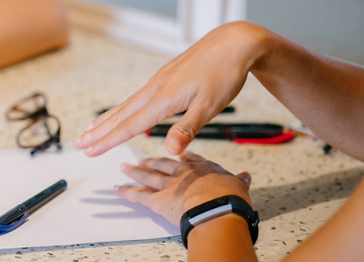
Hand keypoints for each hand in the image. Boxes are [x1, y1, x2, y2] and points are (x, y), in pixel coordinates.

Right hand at [74, 21, 270, 155]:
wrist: (233, 42)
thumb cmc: (224, 74)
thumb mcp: (210, 106)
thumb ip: (187, 129)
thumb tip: (169, 152)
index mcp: (164, 98)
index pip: (129, 125)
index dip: (108, 140)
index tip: (89, 151)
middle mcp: (155, 88)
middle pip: (121, 114)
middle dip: (98, 131)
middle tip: (78, 143)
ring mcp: (159, 81)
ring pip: (127, 104)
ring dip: (107, 119)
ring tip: (90, 129)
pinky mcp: (165, 77)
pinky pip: (137, 97)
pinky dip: (123, 107)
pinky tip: (123, 111)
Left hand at [115, 152, 251, 225]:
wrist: (217, 209)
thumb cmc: (230, 199)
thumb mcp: (239, 186)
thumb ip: (239, 181)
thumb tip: (246, 176)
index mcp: (203, 168)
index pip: (191, 159)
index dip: (183, 156)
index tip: (178, 153)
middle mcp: (183, 173)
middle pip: (164, 164)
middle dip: (152, 161)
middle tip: (142, 159)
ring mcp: (168, 185)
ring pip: (148, 176)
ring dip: (135, 172)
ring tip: (125, 167)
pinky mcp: (157, 200)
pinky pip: (138, 195)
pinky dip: (126, 192)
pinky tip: (117, 188)